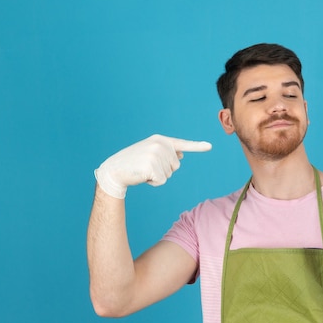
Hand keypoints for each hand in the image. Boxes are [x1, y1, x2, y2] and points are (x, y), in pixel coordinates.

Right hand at [94, 134, 211, 198]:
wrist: (113, 170)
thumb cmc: (133, 163)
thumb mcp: (150, 154)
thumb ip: (166, 154)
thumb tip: (181, 156)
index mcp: (160, 139)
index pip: (182, 144)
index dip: (197, 146)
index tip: (209, 146)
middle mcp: (160, 145)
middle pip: (176, 166)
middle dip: (163, 170)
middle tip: (146, 167)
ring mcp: (156, 155)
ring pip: (169, 174)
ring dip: (157, 177)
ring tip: (143, 170)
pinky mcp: (153, 167)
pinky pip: (162, 181)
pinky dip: (153, 183)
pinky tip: (142, 176)